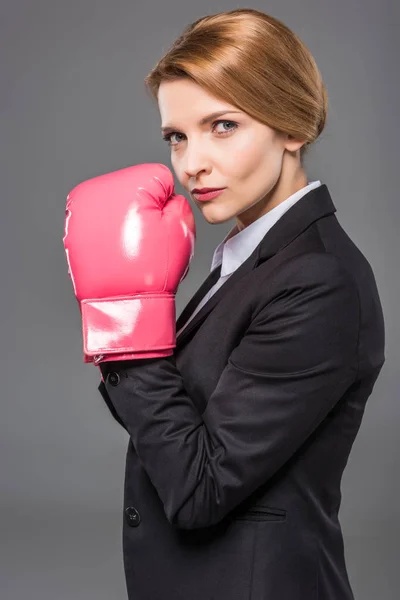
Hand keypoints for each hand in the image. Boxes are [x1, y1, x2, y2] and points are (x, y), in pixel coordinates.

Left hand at [63, 163, 195, 365]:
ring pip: (114, 205)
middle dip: (142, 208)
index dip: (166, 203)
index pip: (158, 178)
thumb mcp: (182, 226)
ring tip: (130, 246)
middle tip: (146, 238)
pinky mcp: (73, 228)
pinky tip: (115, 251)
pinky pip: (99, 222)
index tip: (160, 225)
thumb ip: (177, 200)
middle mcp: (97, 190)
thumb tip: (165, 197)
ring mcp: (80, 210)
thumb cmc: (153, 269)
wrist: (125, 303)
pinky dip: (107, 233)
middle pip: (133, 188)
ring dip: (124, 219)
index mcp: (126, 183)